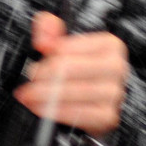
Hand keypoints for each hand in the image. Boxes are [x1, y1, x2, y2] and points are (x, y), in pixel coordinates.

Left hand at [14, 12, 128, 136]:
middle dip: (44, 76)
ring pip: (75, 92)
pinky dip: (58, 112)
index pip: (70, 47)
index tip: (35, 66)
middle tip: (30, 81)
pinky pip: (80, 114)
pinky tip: (43, 109)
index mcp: (108, 44)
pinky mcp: (108, 115)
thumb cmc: (78, 68)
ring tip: (30, 96)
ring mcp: (114, 92)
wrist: (91, 100)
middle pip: (71, 69)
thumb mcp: (63, 43)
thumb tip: (44, 36)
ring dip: (47, 95)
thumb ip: (49, 30)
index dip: (48, 58)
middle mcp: (116, 67)